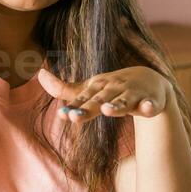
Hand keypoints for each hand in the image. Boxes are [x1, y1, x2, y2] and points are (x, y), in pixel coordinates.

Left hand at [37, 66, 171, 123]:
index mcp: (98, 87)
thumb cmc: (114, 87)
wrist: (150, 80)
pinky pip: (150, 105)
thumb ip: (64, 89)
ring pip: (124, 101)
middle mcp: (114, 88)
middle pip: (100, 100)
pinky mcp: (151, 101)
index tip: (63, 115)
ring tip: (108, 110)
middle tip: (75, 117)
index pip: (83, 98)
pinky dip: (149, 107)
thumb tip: (39, 74)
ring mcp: (133, 94)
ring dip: (116, 105)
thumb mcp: (90, 89)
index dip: (74, 107)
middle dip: (88, 108)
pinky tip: (147, 109)